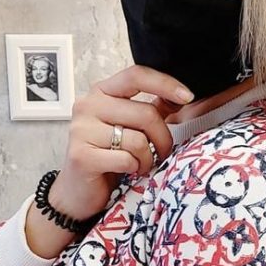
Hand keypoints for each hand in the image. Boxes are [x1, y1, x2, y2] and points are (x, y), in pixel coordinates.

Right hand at [48, 66, 193, 220]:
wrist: (78, 189)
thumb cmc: (107, 155)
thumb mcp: (130, 126)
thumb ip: (151, 109)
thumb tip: (180, 96)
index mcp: (101, 92)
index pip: (136, 75)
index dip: (165, 84)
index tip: (187, 96)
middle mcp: (88, 105)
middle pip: (145, 113)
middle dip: (163, 137)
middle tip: (163, 151)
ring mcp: (81, 130)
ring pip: (138, 140)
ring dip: (148, 158)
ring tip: (141, 164)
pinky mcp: (82, 155)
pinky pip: (127, 159)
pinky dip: (135, 168)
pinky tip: (128, 170)